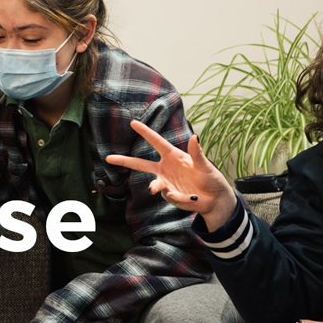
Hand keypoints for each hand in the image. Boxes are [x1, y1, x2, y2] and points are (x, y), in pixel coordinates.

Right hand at [105, 121, 237, 229]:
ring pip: (153, 185)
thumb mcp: (205, 165)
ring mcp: (165, 183)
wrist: (214, 199)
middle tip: (108, 158)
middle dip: (124, 161)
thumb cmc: (211, 178)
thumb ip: (197, 152)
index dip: (145, 132)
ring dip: (155, 187)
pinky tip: (193, 198)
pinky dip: (183, 198)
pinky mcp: (168, 196)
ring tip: (153, 190)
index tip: (133, 123)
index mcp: (173, 156)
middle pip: (140, 164)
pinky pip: (170, 196)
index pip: (156, 142)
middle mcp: (165, 168)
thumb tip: (194, 136)